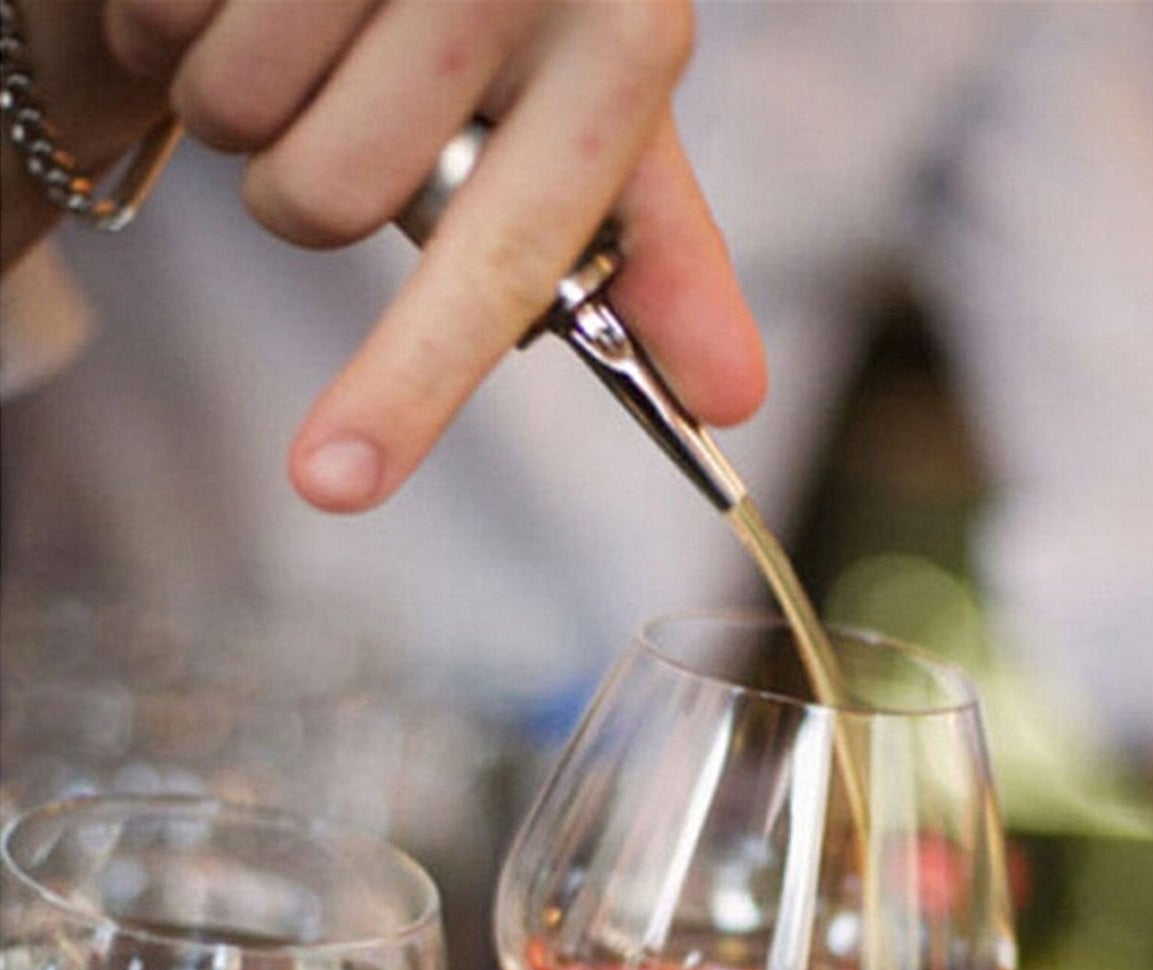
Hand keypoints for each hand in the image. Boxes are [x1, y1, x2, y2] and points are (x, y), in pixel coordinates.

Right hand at [99, 0, 766, 509]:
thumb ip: (652, 251)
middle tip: (346, 100)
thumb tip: (735, 396)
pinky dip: (168, 20)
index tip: (336, 484)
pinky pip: (161, 17)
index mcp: (620, 39)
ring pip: (237, 112)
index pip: (507, 256)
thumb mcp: (598, 111)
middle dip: (303, 184)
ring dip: (234, 97)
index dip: (413, 381)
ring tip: (292, 25)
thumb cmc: (506, 13)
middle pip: (328, 200)